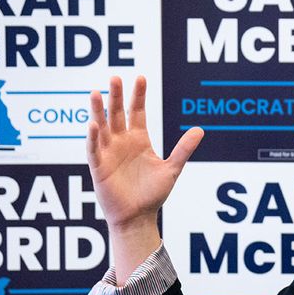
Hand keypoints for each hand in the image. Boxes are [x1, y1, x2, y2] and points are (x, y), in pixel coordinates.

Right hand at [86, 76, 202, 275]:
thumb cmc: (152, 194)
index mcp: (139, 140)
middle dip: (116, 96)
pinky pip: (93, 149)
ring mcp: (108, 153)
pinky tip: (94, 124)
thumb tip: (200, 129)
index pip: (137, 112)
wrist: (138, 217)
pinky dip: (93, 137)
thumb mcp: (171, 169)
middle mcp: (122, 142)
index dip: (138, 95)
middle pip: (117, 114)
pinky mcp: (99, 167)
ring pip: (102, 127)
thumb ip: (184, 149)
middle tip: (115, 77)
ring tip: (96, 92)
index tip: (141, 77)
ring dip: (98, 110)